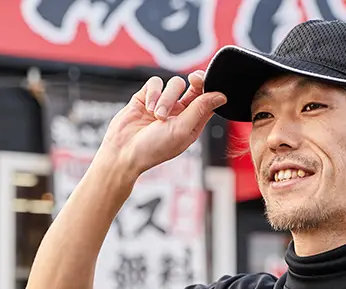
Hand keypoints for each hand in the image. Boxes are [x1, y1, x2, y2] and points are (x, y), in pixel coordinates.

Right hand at [98, 70, 226, 177]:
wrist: (123, 152)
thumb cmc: (154, 148)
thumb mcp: (182, 129)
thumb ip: (201, 109)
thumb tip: (222, 96)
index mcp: (192, 123)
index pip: (208, 100)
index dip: (210, 88)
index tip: (207, 84)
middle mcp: (179, 112)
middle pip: (194, 87)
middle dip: (196, 81)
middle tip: (194, 79)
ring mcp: (162, 104)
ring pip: (174, 84)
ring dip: (167, 98)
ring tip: (158, 116)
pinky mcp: (146, 97)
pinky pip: (155, 83)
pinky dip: (153, 93)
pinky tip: (148, 108)